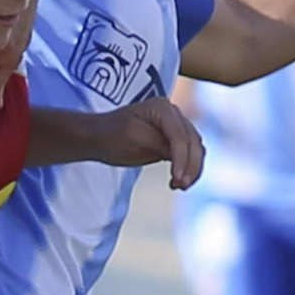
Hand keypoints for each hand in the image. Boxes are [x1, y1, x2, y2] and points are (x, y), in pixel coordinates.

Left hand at [88, 95, 204, 187]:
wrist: (99, 138)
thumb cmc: (111, 135)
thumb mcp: (133, 138)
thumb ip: (158, 143)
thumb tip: (179, 154)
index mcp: (163, 108)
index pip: (179, 136)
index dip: (182, 158)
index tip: (177, 179)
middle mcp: (173, 114)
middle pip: (192, 142)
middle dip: (190, 165)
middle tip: (181, 186)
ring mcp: (175, 127)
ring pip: (195, 149)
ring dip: (192, 169)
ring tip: (179, 186)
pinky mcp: (173, 142)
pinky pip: (189, 155)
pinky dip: (188, 169)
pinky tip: (177, 183)